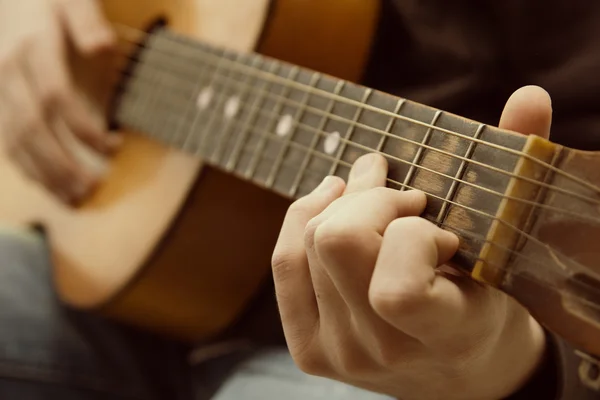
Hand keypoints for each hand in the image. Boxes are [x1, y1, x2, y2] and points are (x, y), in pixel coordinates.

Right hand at [0, 0, 117, 203]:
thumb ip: (86, 19)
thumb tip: (102, 46)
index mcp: (32, 47)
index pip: (55, 97)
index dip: (82, 128)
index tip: (113, 147)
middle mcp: (8, 72)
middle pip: (32, 127)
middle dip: (62, 162)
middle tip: (93, 188)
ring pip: (14, 140)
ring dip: (44, 173)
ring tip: (75, 198)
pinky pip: (4, 139)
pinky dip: (25, 166)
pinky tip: (47, 184)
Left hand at [272, 86, 551, 399]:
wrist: (456, 370)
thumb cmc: (485, 306)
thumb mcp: (506, 252)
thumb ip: (514, 175)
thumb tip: (528, 96)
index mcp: (445, 336)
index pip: (397, 287)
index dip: (411, 233)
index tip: (434, 221)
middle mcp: (382, 352)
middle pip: (337, 243)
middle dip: (371, 198)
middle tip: (400, 189)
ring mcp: (338, 354)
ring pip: (310, 243)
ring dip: (341, 201)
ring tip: (371, 191)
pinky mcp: (308, 348)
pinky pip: (286, 262)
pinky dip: (305, 217)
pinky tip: (331, 201)